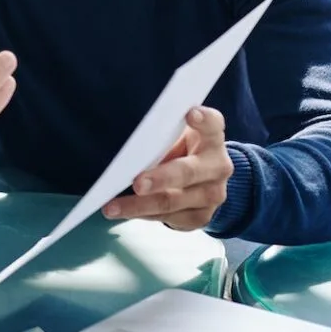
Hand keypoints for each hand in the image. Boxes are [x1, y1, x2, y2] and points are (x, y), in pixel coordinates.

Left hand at [103, 106, 231, 230]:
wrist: (205, 182)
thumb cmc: (182, 150)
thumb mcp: (177, 136)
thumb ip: (162, 136)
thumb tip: (127, 147)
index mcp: (211, 138)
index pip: (212, 124)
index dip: (203, 119)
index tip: (190, 113)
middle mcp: (218, 166)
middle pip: (187, 171)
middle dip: (160, 179)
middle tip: (137, 184)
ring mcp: (213, 194)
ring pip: (172, 201)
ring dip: (139, 205)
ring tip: (112, 207)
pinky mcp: (202, 217)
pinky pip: (168, 218)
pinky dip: (143, 215)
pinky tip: (125, 212)